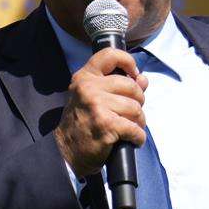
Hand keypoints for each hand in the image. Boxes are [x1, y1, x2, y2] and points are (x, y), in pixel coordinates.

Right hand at [54, 48, 148, 176]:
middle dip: (138, 102)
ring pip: (136, 108)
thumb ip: (118, 85)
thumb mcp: (94, 98)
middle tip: (130, 113)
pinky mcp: (106, 124)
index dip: (128, 62)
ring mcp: (97, 105)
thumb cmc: (83, 123)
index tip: (134, 74)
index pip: (110, 55)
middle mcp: (89, 88)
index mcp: (85, 77)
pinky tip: (132, 140)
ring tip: (129, 127)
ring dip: (138, 121)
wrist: (66, 153)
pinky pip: (135, 128)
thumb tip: (143, 79)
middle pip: (132, 86)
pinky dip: (138, 137)